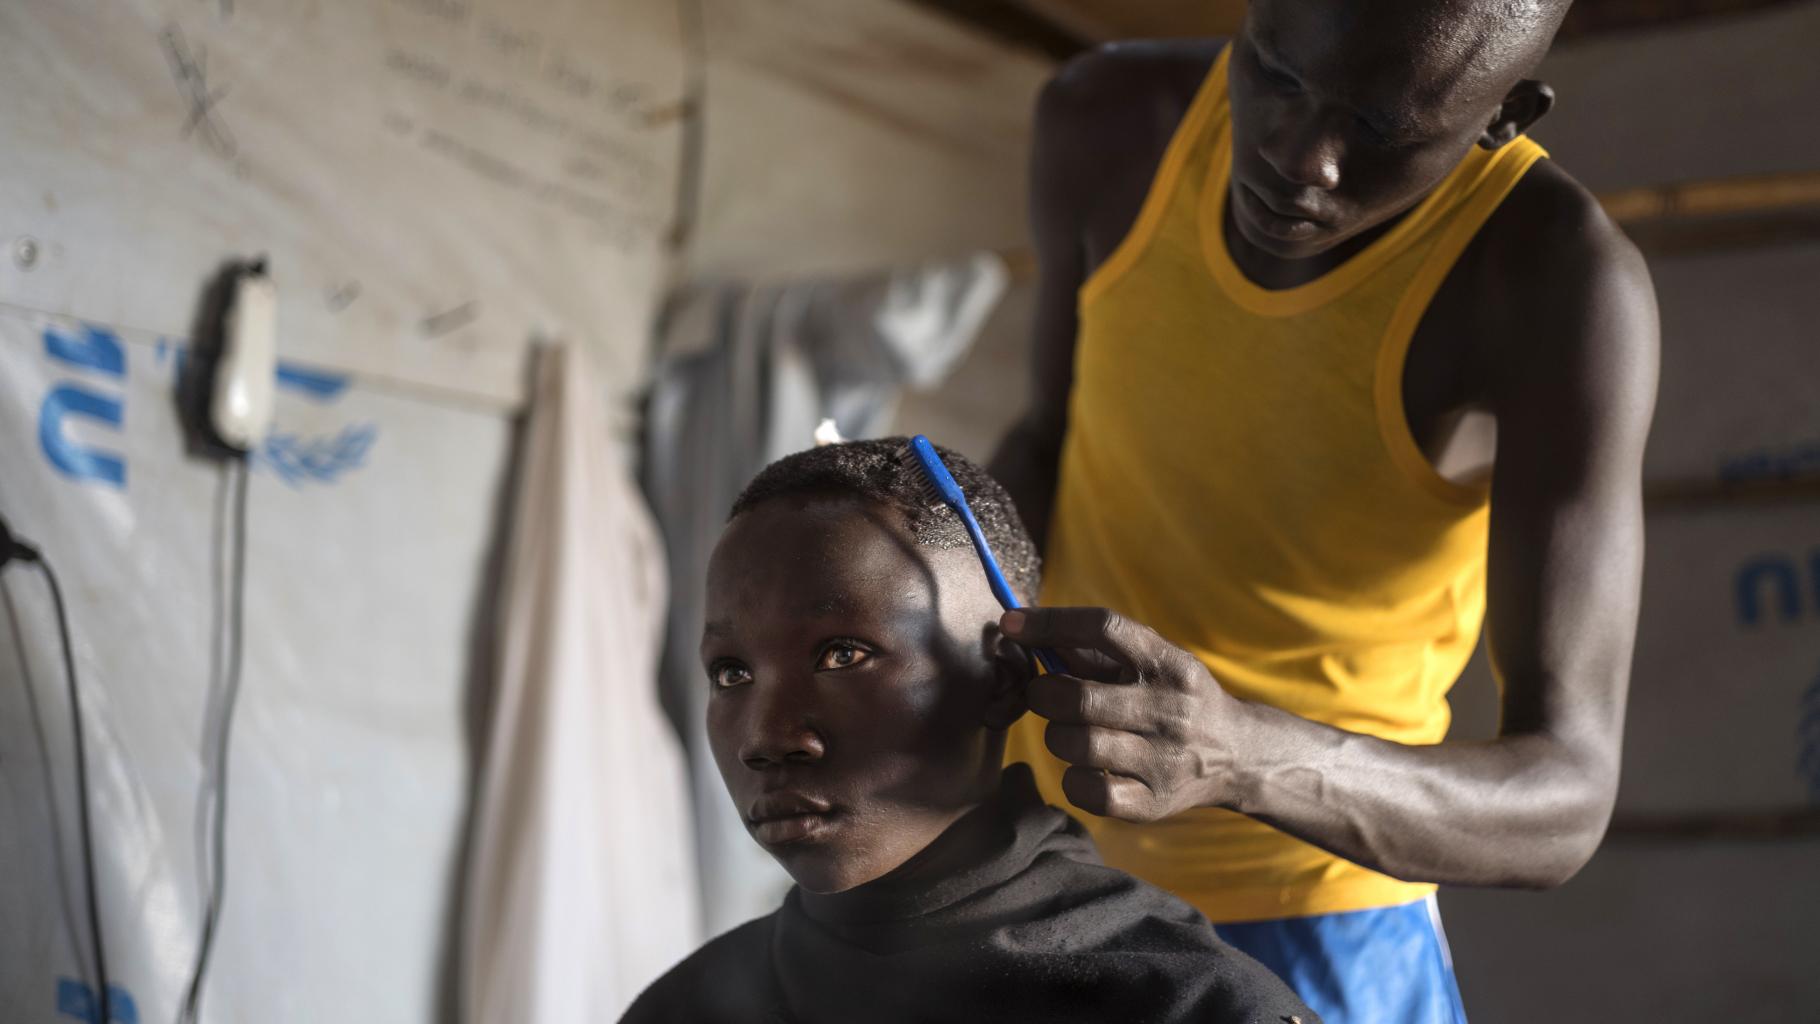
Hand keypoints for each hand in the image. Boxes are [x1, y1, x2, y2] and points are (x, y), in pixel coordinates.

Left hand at [1001, 606, 1250, 821]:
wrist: (1239, 755)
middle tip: (1044, 695)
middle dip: (1044, 693)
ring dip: (1057, 736)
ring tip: (1070, 732)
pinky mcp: (1154, 803)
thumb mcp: (1154, 662)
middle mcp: (1171, 710)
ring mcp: (1164, 761)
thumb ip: (1094, 649)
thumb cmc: (1175, 699)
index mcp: (1170, 663)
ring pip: (1077, 745)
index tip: (1012, 622)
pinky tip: (1085, 768)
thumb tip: (1025, 628)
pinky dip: (1072, 779)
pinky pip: (1089, 792)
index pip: (1105, 628)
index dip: (1051, 621)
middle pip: (1079, 697)